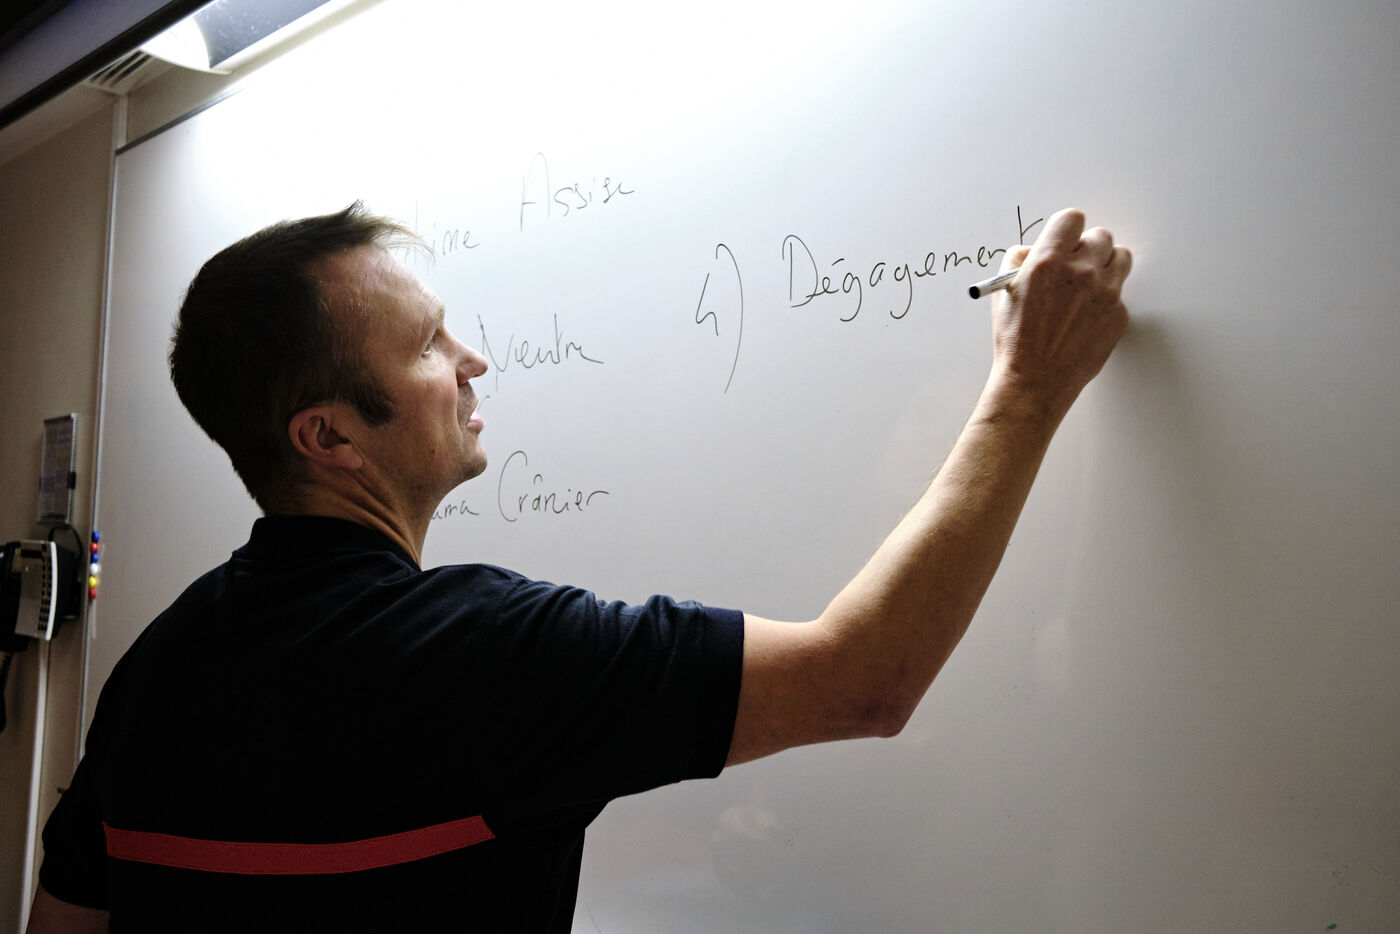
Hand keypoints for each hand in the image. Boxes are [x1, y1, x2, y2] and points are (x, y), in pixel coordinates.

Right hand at [990, 208, 1130, 415]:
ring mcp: (1105, 293)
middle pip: (1100, 236)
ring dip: (1106, 265)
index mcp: (1048, 262)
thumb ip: (1020, 260)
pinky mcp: (1119, 314)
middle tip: (1076, 265)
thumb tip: (1035, 249)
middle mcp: (1081, 272)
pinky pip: (1119, 292)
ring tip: (1089, 284)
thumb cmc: (1017, 340)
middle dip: (1087, 247)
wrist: (1036, 380)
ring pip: (1120, 257)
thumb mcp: (1004, 292)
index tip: (1065, 238)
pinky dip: (1106, 299)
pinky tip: (1086, 316)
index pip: (1072, 219)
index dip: (1067, 228)